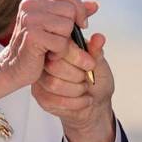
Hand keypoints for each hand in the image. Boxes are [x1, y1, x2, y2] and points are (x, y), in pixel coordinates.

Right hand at [0, 0, 98, 90]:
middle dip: (71, 29)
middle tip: (60, 39)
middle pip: (70, 10)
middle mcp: (30, 4)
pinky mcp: (32, 35)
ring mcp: (30, 18)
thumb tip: (94, 5)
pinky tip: (47, 54)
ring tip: (51, 47)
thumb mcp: (55, 25)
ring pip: (67, 26)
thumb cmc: (36, 46)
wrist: (14, 67)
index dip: (79, 9)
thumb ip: (74, 13)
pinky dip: (59, 52)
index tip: (80, 24)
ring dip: (64, 42)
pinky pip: (61, 42)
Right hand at [32, 25, 115, 141]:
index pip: (60, 47)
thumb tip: (99, 38)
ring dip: (76, 90)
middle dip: (77, 76)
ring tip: (85, 88)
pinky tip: (83, 99)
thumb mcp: (100, 65)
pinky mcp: (40, 96)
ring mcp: (41, 79)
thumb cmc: (97, 80)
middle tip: (86, 78)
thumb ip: (96, 52)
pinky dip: (75, 102)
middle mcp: (46, 61)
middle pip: (54, 66)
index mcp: (60, 47)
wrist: (96, 102)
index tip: (90, 65)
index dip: (78, 58)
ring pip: (53, 84)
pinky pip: (53, 100)